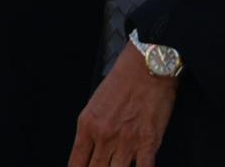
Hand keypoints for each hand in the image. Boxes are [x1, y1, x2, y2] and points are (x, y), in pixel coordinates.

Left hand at [68, 43, 177, 166]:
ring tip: (117, 166)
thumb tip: (92, 151)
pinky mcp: (148, 143)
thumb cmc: (122, 80)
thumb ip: (92, 129)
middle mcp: (104, 136)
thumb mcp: (95, 103)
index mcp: (87, 125)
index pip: (76, 162)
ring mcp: (126, 141)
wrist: (146, 67)